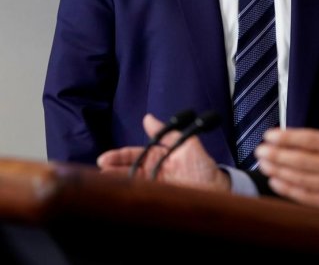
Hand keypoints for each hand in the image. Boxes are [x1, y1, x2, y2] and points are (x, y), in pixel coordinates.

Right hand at [97, 113, 229, 191]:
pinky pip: (139, 199)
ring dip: (115, 185)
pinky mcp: (156, 201)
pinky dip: (128, 198)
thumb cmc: (203, 166)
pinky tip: (118, 198)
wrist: (217, 190)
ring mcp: (153, 188)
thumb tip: (148, 118)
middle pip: (126, 172)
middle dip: (110, 172)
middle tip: (99, 173)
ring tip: (102, 185)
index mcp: (156, 158)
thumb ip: (167, 132)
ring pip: (129, 186)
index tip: (104, 159)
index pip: (132, 155)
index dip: (117, 157)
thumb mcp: (187, 144)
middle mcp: (151, 173)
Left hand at [255, 84, 318, 218]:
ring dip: (278, 171)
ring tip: (263, 164)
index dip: (287, 137)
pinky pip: (307, 197)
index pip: (310, 139)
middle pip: (299, 160)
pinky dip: (289, 190)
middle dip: (276, 154)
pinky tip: (277, 183)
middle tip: (259, 150)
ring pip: (299, 178)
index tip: (270, 134)